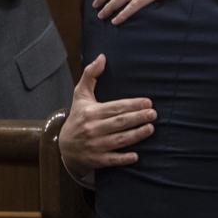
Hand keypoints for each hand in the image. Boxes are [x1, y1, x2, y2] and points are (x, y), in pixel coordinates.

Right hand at [58, 54, 157, 181]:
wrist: (64, 146)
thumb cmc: (78, 117)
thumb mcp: (80, 95)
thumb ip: (91, 75)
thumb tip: (102, 57)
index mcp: (91, 112)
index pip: (115, 107)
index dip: (133, 104)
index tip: (148, 102)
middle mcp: (92, 129)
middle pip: (119, 123)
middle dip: (138, 118)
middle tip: (153, 114)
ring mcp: (94, 145)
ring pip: (119, 140)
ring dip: (136, 135)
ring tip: (151, 128)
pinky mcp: (97, 160)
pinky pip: (112, 160)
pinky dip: (124, 158)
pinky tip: (137, 155)